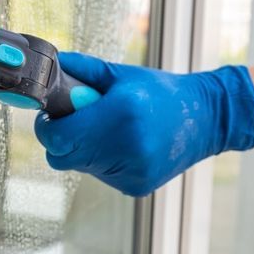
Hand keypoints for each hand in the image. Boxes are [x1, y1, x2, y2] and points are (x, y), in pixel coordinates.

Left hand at [34, 52, 253, 196]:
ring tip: (110, 131)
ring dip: (84, 150)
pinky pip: (101, 175)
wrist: (206, 119)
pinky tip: (125, 146)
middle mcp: (126, 147)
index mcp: (120, 113)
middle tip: (78, 121)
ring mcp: (132, 171)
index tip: (51, 115)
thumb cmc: (161, 92)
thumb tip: (49, 65)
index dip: (47, 127)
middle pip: (62, 157)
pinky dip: (104, 161)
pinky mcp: (136, 187)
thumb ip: (82, 70)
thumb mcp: (122, 75)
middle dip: (62, 139)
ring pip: (80, 167)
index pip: (57, 137)